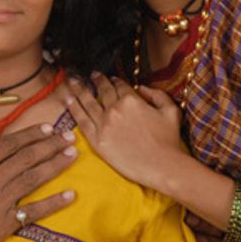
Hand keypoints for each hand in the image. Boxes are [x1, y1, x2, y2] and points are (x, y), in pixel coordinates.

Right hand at [0, 123, 77, 241]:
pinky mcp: (2, 226)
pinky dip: (53, 203)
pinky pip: (32, 212)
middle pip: (26, 158)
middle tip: (68, 136)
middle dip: (49, 145)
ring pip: (33, 179)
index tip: (47, 128)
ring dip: (55, 165)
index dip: (30, 135)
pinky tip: (70, 195)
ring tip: (72, 154)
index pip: (8, 145)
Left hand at [65, 73, 189, 194]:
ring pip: (87, 102)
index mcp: (132, 100)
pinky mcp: (97, 140)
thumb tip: (142, 88)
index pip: (119, 85)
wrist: (162, 166)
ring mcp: (104, 124)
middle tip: (89, 75)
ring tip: (72, 81)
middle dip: (95, 80)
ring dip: (79, 90)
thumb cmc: (169, 140)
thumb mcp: (171, 111)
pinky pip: (82, 121)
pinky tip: (68, 100)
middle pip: (102, 91)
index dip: (113, 80)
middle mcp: (115, 109)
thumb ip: (157, 95)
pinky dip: (74, 109)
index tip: (109, 78)